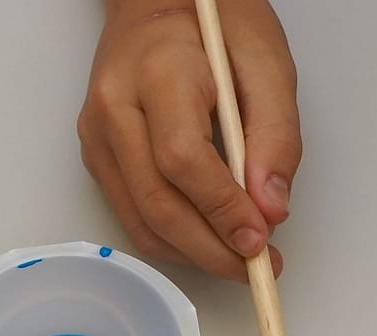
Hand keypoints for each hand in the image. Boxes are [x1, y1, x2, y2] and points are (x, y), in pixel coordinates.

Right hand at [78, 0, 301, 280]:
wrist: (162, 0)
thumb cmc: (218, 27)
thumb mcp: (268, 66)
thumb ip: (276, 138)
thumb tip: (271, 210)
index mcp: (157, 73)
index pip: (183, 160)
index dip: (223, 210)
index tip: (261, 239)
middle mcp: (115, 108)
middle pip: (159, 204)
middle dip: (214, 251)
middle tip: (260, 267)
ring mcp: (100, 136)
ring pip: (144, 223)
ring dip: (198, 256)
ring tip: (244, 261)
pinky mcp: (101, 157)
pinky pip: (136, 219)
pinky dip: (178, 243)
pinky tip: (213, 241)